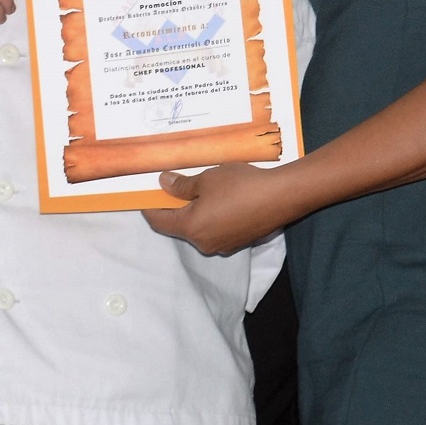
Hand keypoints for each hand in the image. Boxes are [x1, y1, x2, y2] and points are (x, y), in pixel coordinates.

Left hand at [143, 162, 292, 254]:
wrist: (281, 196)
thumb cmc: (240, 185)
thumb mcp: (206, 178)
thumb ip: (182, 185)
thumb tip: (163, 184)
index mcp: (192, 228)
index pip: (160, 221)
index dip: (149, 207)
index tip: (144, 195)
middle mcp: (204, 243)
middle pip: (180, 226)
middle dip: (174, 208)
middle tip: (174, 185)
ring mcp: (222, 245)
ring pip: (199, 228)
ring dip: (195, 212)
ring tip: (200, 189)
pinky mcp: (238, 242)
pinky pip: (216, 230)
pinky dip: (212, 217)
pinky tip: (221, 199)